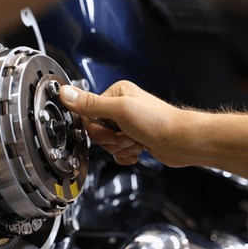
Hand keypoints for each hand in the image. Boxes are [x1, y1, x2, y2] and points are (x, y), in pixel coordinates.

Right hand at [59, 80, 194, 165]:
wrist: (182, 142)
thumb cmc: (158, 122)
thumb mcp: (120, 110)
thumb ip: (90, 104)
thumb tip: (65, 92)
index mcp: (115, 93)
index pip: (88, 114)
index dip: (98, 128)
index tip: (113, 128)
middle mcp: (120, 107)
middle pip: (96, 131)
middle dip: (111, 139)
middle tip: (128, 135)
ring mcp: (127, 125)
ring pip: (107, 144)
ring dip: (120, 148)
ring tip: (136, 142)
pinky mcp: (133, 139)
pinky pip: (117, 153)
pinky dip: (126, 156)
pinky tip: (139, 150)